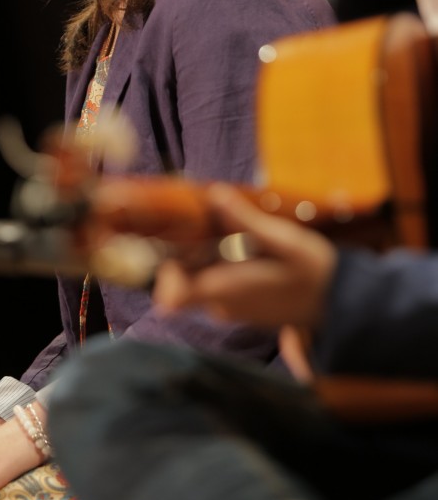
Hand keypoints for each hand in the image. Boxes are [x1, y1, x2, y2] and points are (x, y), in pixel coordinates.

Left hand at [153, 182, 336, 329]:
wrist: (335, 301)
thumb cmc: (312, 271)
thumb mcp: (285, 240)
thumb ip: (247, 221)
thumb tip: (216, 194)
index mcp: (227, 290)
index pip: (172, 293)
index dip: (163, 266)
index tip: (172, 236)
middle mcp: (219, 303)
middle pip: (178, 277)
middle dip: (181, 246)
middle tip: (198, 216)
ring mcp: (224, 306)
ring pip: (193, 276)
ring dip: (198, 250)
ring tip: (219, 224)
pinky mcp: (232, 302)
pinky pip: (209, 280)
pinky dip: (212, 259)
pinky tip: (233, 240)